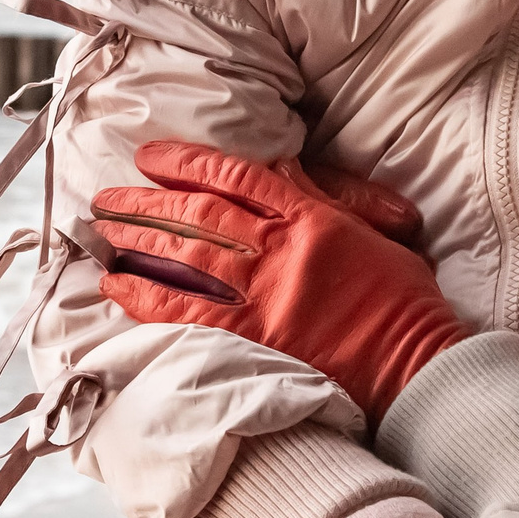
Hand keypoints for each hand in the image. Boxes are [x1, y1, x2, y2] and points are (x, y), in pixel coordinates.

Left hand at [92, 141, 466, 420]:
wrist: (418, 361)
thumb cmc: (406, 300)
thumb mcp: (375, 232)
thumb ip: (330, 201)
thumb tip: (291, 172)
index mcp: (314, 216)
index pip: (239, 177)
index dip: (189, 162)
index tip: (152, 156)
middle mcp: (283, 247)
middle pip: (201, 212)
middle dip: (148, 200)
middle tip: (107, 194)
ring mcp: (267, 292)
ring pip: (187, 255)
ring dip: (138, 240)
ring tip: (101, 230)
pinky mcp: (257, 337)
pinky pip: (187, 313)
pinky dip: (147, 298)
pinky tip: (116, 287)